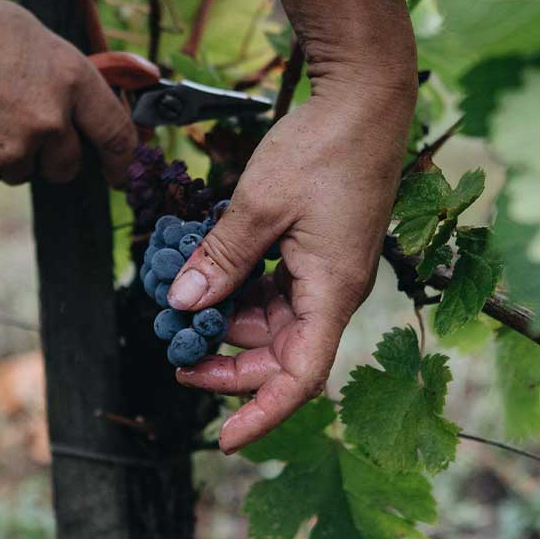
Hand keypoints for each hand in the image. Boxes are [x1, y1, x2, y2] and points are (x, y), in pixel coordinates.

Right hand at [0, 0, 136, 193]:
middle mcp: (48, 121)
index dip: (121, 157)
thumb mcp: (29, 34)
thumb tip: (77, 103)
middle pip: (66, 164)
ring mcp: (11, 151)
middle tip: (22, 129)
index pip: (114, 131)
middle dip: (51, 155)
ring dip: (6, 155)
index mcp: (69, 80)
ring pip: (20, 172)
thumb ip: (60, 74)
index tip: (120, 172)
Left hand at [167, 75, 415, 453]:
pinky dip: (242, 290)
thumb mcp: (260, 205)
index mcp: (330, 291)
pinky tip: (211, 277)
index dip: (262, 413)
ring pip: (275, 322)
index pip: (299, 377)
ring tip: (184, 308)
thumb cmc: (323, 148)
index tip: (225, 438)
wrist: (362, 100)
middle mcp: (332, 290)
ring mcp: (325, 270)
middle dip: (229, 363)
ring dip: (231, 322)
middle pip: (281, 353)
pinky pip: (276, 289)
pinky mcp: (314, 250)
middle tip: (177, 354)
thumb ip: (221, 259)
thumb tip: (183, 303)